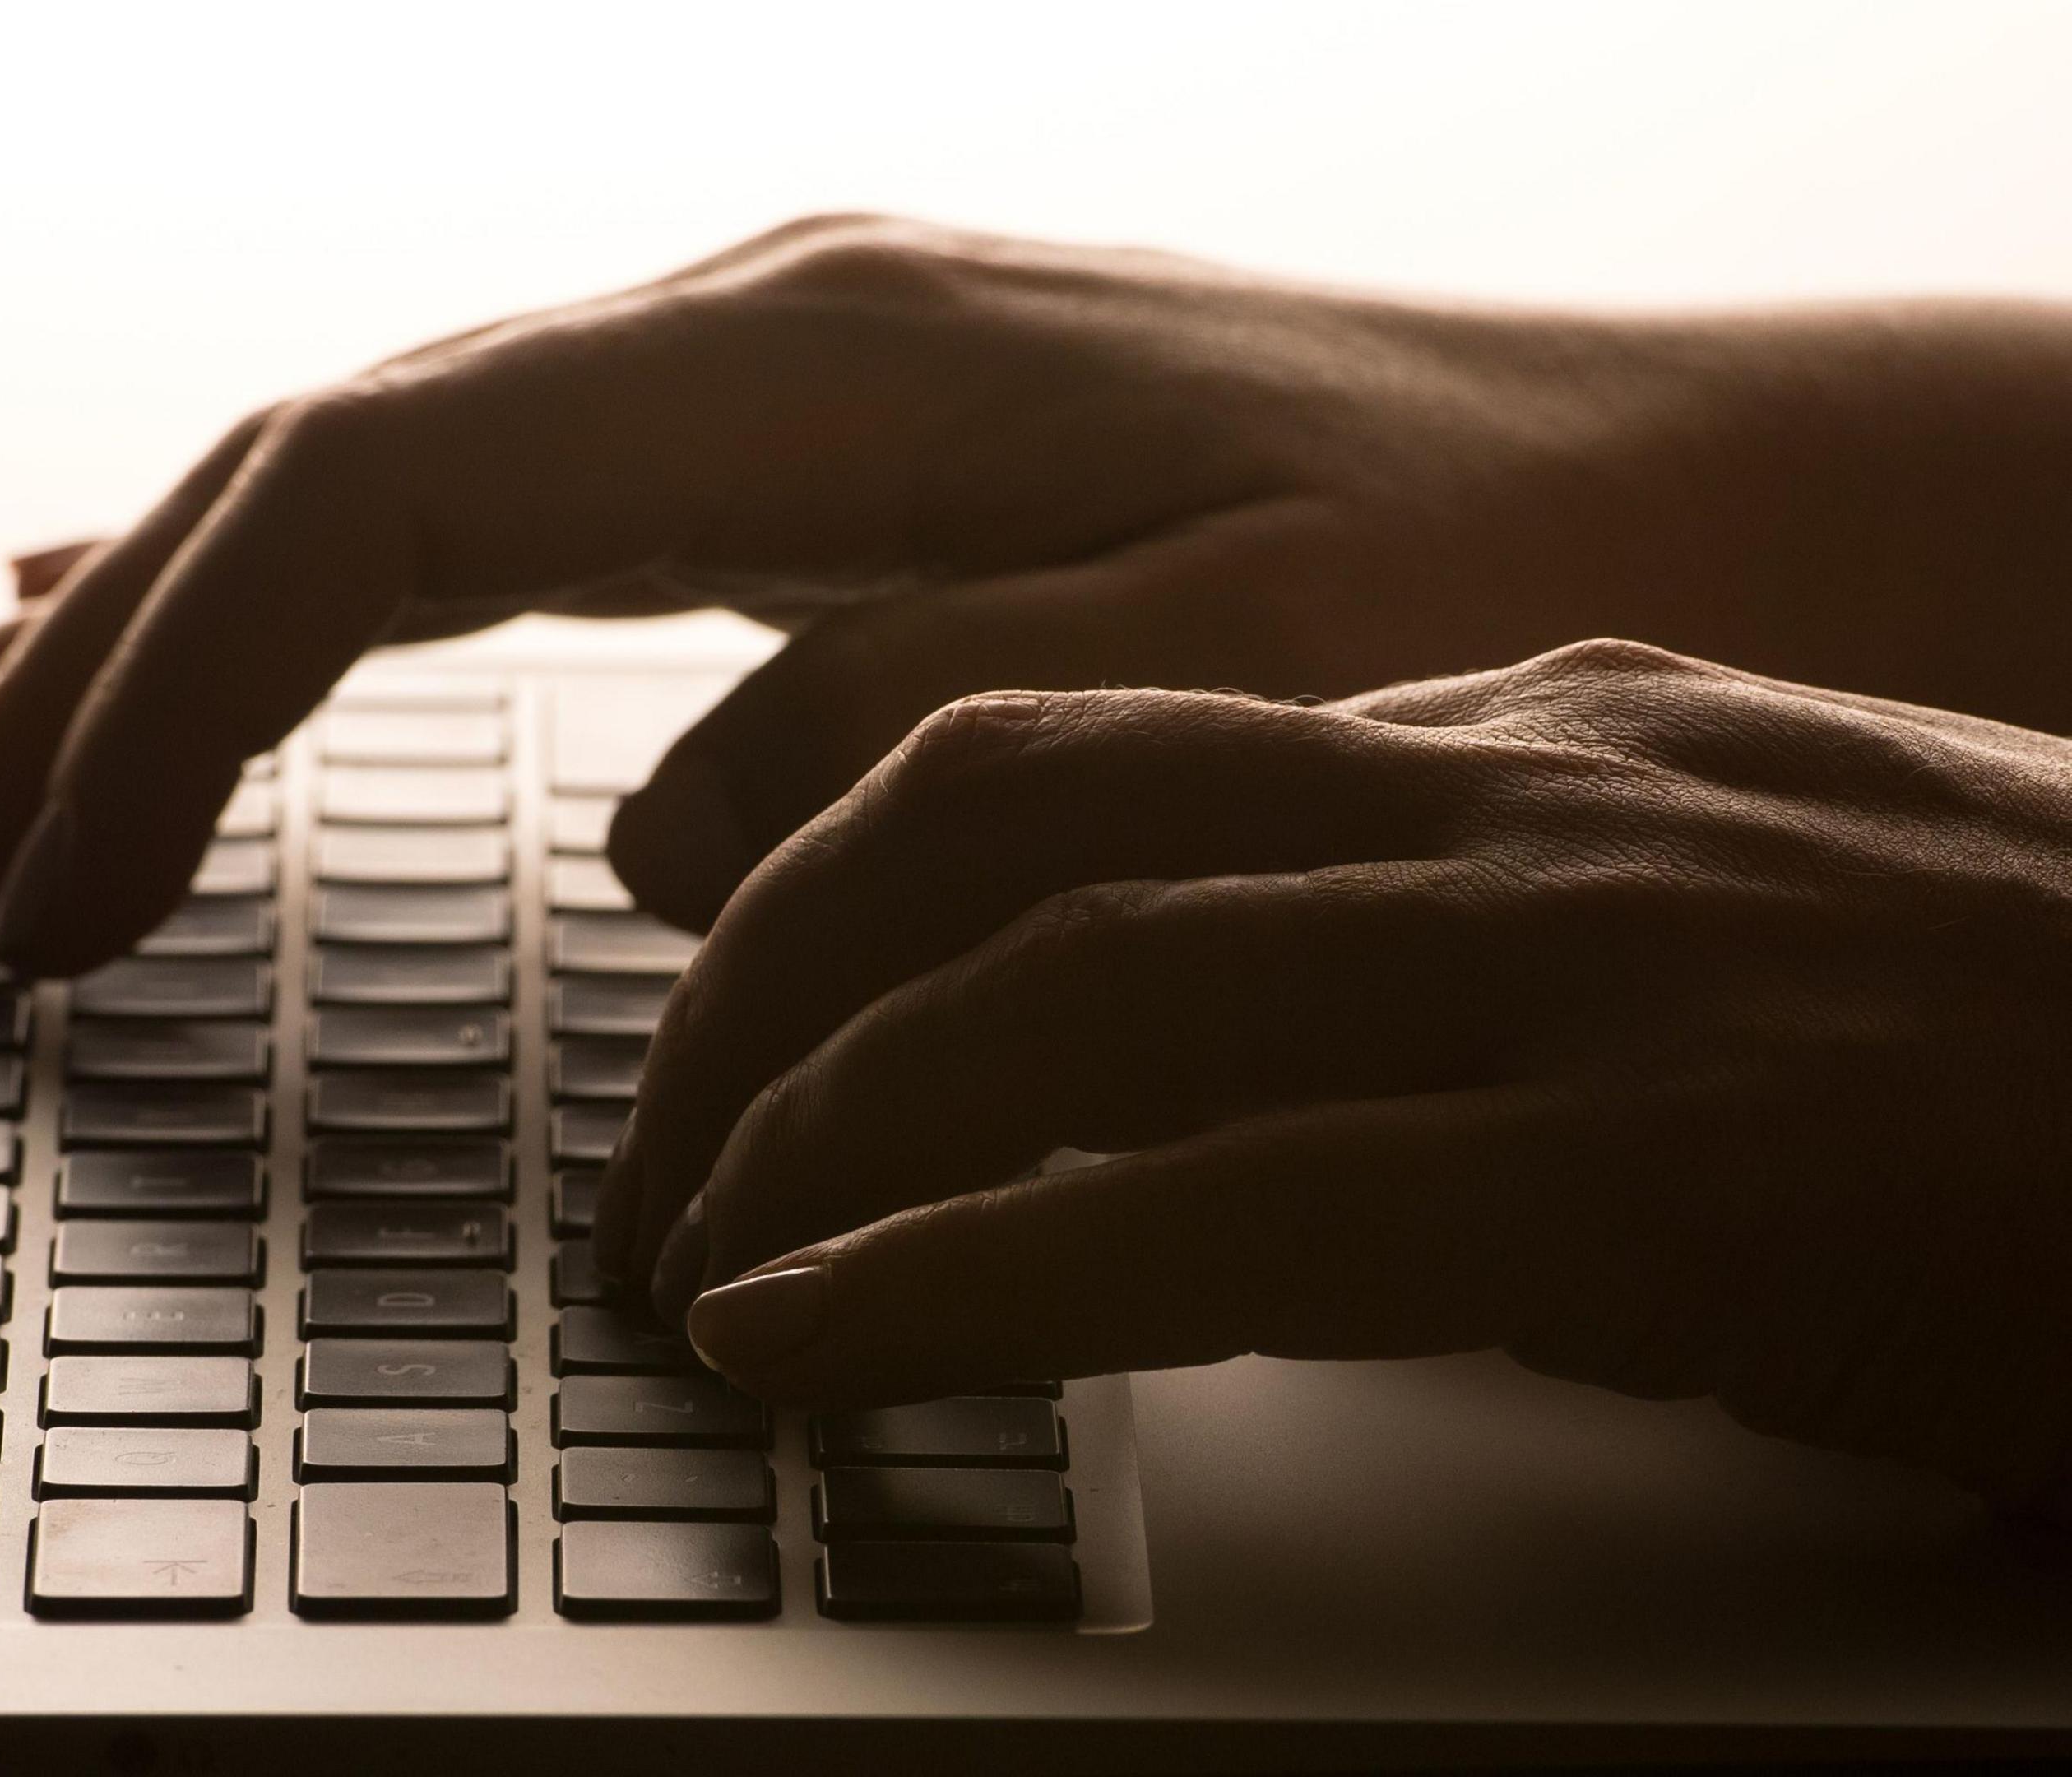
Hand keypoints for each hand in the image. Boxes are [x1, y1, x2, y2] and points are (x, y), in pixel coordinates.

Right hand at [0, 212, 2071, 970]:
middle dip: (50, 693)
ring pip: (340, 494)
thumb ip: (899, 736)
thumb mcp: (1209, 679)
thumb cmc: (1482, 573)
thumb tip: (658, 837)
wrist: (1688, 479)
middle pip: (285, 486)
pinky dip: (271, 605)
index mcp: (799, 369)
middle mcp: (735, 328)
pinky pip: (452, 519)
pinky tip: (137, 627)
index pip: (353, 518)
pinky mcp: (780, 450)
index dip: (151, 708)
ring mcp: (744, 379)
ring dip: (113, 642)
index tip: (38, 911)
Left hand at [605, 639, 2071, 1504]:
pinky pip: (1203, 1208)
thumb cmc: (2052, 1045)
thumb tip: (1225, 1008)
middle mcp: (1521, 800)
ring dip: (811, 1136)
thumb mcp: (1727, 915)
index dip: (852, 880)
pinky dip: (958, 1277)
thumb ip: (1480, 925)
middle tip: (654, 1161)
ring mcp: (1584, 967)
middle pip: (1002, 828)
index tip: (744, 1012)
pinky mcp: (1650, 1171)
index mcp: (1530, 733)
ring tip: (693, 1269)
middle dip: (767, 994)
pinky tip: (815, 1342)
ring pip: (1060, 995)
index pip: (1084, 748)